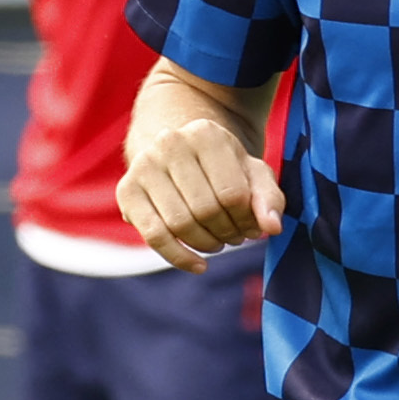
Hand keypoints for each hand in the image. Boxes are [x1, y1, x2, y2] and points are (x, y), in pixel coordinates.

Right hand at [115, 118, 282, 273]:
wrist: (182, 153)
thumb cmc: (224, 167)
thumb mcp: (253, 173)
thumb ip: (269, 198)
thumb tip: (272, 228)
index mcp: (206, 134)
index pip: (232, 193)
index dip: (247, 219)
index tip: (253, 227)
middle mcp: (169, 144)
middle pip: (205, 210)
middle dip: (227, 232)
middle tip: (237, 238)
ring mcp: (143, 166)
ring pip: (179, 224)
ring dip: (206, 244)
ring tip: (219, 244)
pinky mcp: (126, 190)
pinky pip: (153, 235)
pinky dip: (178, 257)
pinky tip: (199, 266)